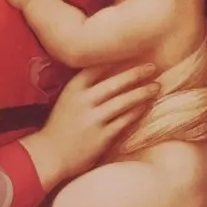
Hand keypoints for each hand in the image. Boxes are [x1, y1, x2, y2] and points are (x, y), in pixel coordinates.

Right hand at [21, 64, 158, 191]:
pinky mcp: (101, 137)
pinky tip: (146, 106)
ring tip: (156, 87)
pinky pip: (124, 121)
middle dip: (135, 73)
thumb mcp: (68, 100)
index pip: (97, 67)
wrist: (50, 155)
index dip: (117, 59)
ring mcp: (92, 120)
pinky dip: (137, 112)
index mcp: (73, 89)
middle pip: (115, 83)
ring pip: (123, 101)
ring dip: (142, 92)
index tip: (133, 52)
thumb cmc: (62, 125)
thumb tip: (114, 71)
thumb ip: (86, 88)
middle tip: (152, 67)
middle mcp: (83, 102)